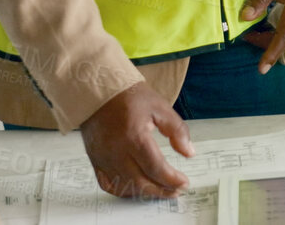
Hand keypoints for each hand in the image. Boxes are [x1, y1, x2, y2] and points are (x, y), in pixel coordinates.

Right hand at [79, 81, 194, 199]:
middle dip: (162, 190)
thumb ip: (177, 131)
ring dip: (146, 193)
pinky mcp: (96, 161)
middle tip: (176, 191)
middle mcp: (117, 152)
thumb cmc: (129, 97)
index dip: (172, 179)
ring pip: (125, 187)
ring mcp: (104, 159)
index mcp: (134, 137)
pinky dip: (124, 191)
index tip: (184, 183)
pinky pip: (109, 184)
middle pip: (141, 182)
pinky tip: (138, 188)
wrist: (98, 92)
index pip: (156, 168)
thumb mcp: (160, 108)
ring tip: (162, 190)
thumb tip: (189, 152)